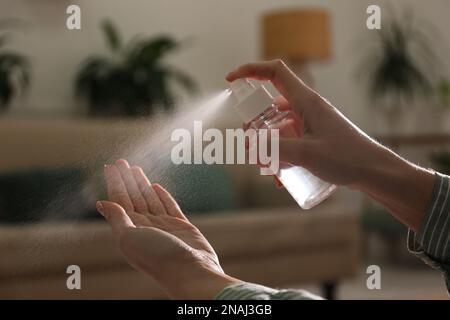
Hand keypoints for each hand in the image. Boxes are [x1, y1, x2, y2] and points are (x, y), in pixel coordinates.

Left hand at [96, 159, 239, 298]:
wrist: (189, 271)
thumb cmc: (157, 257)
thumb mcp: (129, 237)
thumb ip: (117, 218)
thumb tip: (101, 202)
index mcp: (130, 229)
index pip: (119, 200)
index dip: (114, 183)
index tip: (110, 167)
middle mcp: (145, 227)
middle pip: (133, 198)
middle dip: (126, 180)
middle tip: (121, 162)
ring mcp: (164, 226)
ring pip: (149, 199)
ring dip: (141, 184)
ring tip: (135, 169)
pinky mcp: (181, 226)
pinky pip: (169, 206)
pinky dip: (162, 195)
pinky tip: (156, 186)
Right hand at [228, 60, 380, 186]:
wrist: (375, 172)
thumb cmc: (347, 158)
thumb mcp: (307, 154)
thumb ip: (275, 149)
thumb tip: (249, 146)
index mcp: (305, 101)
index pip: (274, 73)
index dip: (250, 71)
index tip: (231, 81)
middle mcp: (305, 109)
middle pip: (269, 108)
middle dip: (255, 129)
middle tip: (251, 150)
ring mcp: (309, 124)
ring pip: (277, 129)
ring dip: (268, 148)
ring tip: (270, 172)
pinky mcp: (313, 138)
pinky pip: (288, 142)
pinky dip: (280, 157)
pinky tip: (281, 178)